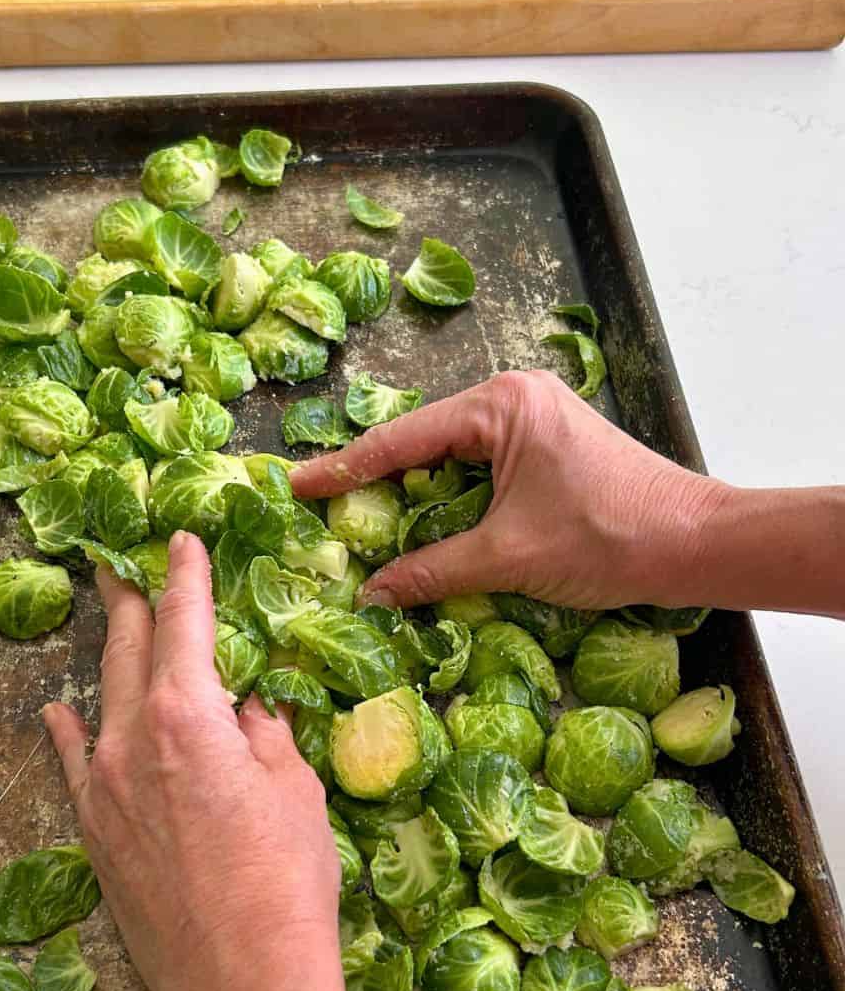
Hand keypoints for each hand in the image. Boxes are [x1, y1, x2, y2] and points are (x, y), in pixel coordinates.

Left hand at [43, 531, 341, 990]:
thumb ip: (265, 734)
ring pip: (100, 702)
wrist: (241, 988)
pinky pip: (74, 765)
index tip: (179, 540)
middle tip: (116, 559)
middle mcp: (130, 741)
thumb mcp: (297, 791)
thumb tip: (248, 706)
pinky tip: (58, 711)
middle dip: (127, 599)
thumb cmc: (286, 885)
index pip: (183, 624)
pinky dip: (69, 731)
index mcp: (187, 716)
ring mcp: (102, 790)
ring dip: (106, 657)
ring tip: (105, 618)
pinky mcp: (93, 836)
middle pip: (125, 650)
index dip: (184, 576)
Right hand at [289, 370, 723, 611]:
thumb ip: (432, 571)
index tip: (295, 485)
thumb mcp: (507, 557)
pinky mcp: (548, 445)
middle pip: (422, 439)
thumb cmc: (607, 539)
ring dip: (413, 491)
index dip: (344, 468)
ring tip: (361, 520)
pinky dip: (450, 496)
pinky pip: (480, 466)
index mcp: (500, 405)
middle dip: (375, 478)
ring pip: (450, 454)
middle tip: (323, 508)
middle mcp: (513, 397)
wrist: (695, 545)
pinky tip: (423, 525)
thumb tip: (372, 594)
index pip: (401, 439)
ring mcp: (534, 417)